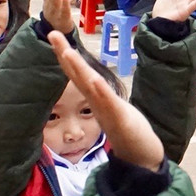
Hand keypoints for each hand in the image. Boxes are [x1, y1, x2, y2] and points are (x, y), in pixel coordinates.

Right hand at [47, 30, 165, 171]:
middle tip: (52, 33)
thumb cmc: (130, 134)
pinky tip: (95, 80)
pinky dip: (102, 93)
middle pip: (79, 76)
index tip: (54, 35)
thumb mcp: (115, 111)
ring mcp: (109, 113)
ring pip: (91, 88)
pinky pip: (110, 105)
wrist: (143, 161)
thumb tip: (95, 83)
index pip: (79, 74)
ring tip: (68, 51)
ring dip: (79, 70)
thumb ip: (104, 98)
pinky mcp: (122, 122)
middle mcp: (99, 105)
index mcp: (98, 100)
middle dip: (65, 55)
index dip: (66, 55)